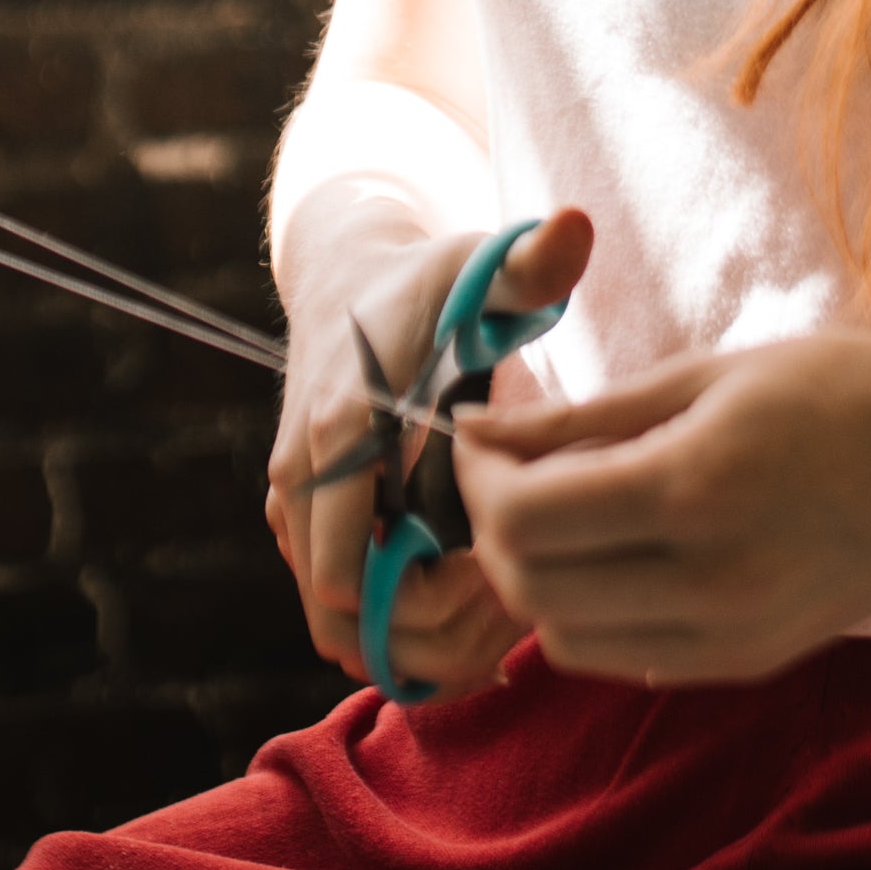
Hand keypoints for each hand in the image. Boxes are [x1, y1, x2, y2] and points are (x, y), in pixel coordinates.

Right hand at [265, 207, 590, 695]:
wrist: (350, 287)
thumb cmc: (430, 287)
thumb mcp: (478, 263)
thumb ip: (530, 259)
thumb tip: (575, 226)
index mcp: (340, 432)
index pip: (352, 568)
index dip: (438, 591)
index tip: (509, 560)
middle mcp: (301, 485)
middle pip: (354, 621)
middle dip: (445, 628)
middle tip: (524, 588)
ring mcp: (296, 518)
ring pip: (347, 638)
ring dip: (431, 642)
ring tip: (509, 599)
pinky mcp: (307, 538)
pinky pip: (348, 628)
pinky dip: (413, 640)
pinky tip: (484, 608)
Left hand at [455, 331, 870, 683]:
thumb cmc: (847, 391)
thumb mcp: (711, 375)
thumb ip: (587, 417)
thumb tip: (477, 429)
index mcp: (698, 487)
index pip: (529, 515)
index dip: (476, 477)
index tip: (477, 435)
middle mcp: (710, 581)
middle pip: (532, 586)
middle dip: (491, 528)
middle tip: (501, 470)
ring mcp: (730, 638)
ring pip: (564, 638)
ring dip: (533, 577)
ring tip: (551, 510)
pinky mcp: (747, 665)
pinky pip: (623, 656)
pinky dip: (587, 613)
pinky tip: (610, 551)